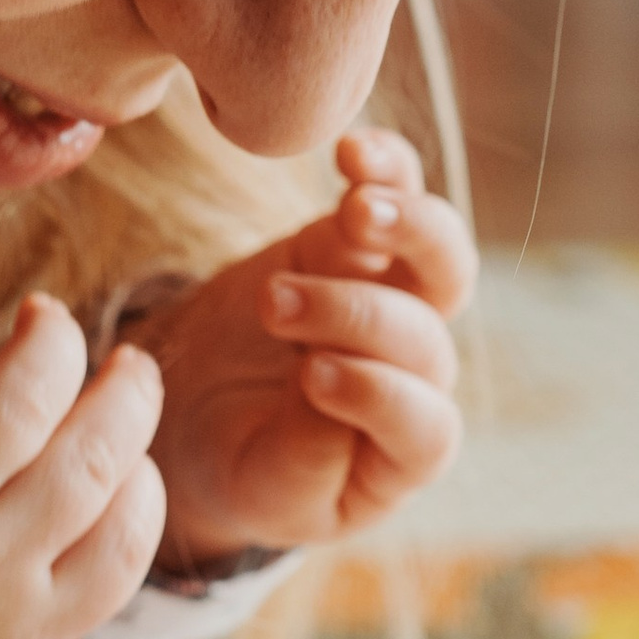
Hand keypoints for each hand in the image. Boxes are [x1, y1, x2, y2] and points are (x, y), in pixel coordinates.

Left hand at [0, 296, 166, 638]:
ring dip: (52, 338)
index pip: (128, 542)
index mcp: (20, 634)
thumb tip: (125, 492)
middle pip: (97, 453)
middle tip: (125, 364)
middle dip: (127, 394)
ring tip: (42, 323)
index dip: (141, 483)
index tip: (128, 456)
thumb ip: (46, 602)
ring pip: (29, 384)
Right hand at [148, 127, 476, 566]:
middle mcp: (416, 374)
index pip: (424, 424)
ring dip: (405, 227)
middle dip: (357, 315)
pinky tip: (354, 150)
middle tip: (276, 306)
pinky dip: (385, 168)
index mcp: (403, 454)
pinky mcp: (357, 243)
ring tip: (355, 210)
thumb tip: (323, 379)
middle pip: (426, 335)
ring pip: (437, 255)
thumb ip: (303, 454)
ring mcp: (395, 300)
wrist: (202, 415)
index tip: (309, 376)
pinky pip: (396, 196)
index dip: (377, 394)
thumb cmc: (239, 467)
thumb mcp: (262, 488)